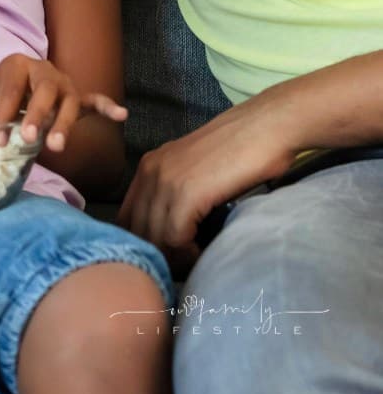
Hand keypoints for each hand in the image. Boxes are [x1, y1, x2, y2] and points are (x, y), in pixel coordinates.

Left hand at [0, 54, 126, 151]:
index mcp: (17, 65)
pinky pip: (94, 100)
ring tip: (55, 146)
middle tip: (27, 137)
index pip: (11, 89)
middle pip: (44, 91)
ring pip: (68, 101)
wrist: (19, 75)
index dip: (3, 114)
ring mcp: (64, 84)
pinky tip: (121, 114)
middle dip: (36, 115)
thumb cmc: (1, 87)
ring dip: (63, 123)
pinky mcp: (77, 95)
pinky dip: (107, 107)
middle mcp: (44, 71)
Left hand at [117, 92, 298, 258]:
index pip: (127, 218)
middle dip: (158, 255)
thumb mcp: (194, 170)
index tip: (168, 256)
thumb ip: (175, 193)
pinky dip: (189, 254)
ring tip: (195, 260)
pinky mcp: (187, 192)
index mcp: (149, 165)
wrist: (266, 127)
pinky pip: (175, 238)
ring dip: (174, 258)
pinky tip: (203, 253)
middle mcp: (151, 171)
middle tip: (183, 266)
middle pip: (137, 231)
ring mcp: (167, 180)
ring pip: (154, 238)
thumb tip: (168, 236)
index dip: (144, 243)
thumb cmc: (240, 151)